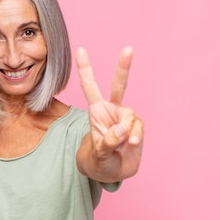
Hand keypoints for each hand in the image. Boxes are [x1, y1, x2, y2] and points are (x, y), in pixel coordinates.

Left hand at [76, 46, 143, 179]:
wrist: (114, 171)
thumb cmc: (100, 160)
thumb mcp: (99, 154)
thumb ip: (108, 142)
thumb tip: (122, 130)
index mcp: (96, 111)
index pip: (90, 87)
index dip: (85, 69)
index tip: (80, 50)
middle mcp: (112, 110)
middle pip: (118, 85)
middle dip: (124, 67)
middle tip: (128, 49)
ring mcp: (125, 117)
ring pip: (130, 117)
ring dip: (126, 132)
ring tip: (121, 145)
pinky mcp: (137, 126)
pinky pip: (138, 129)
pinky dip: (135, 137)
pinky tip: (131, 145)